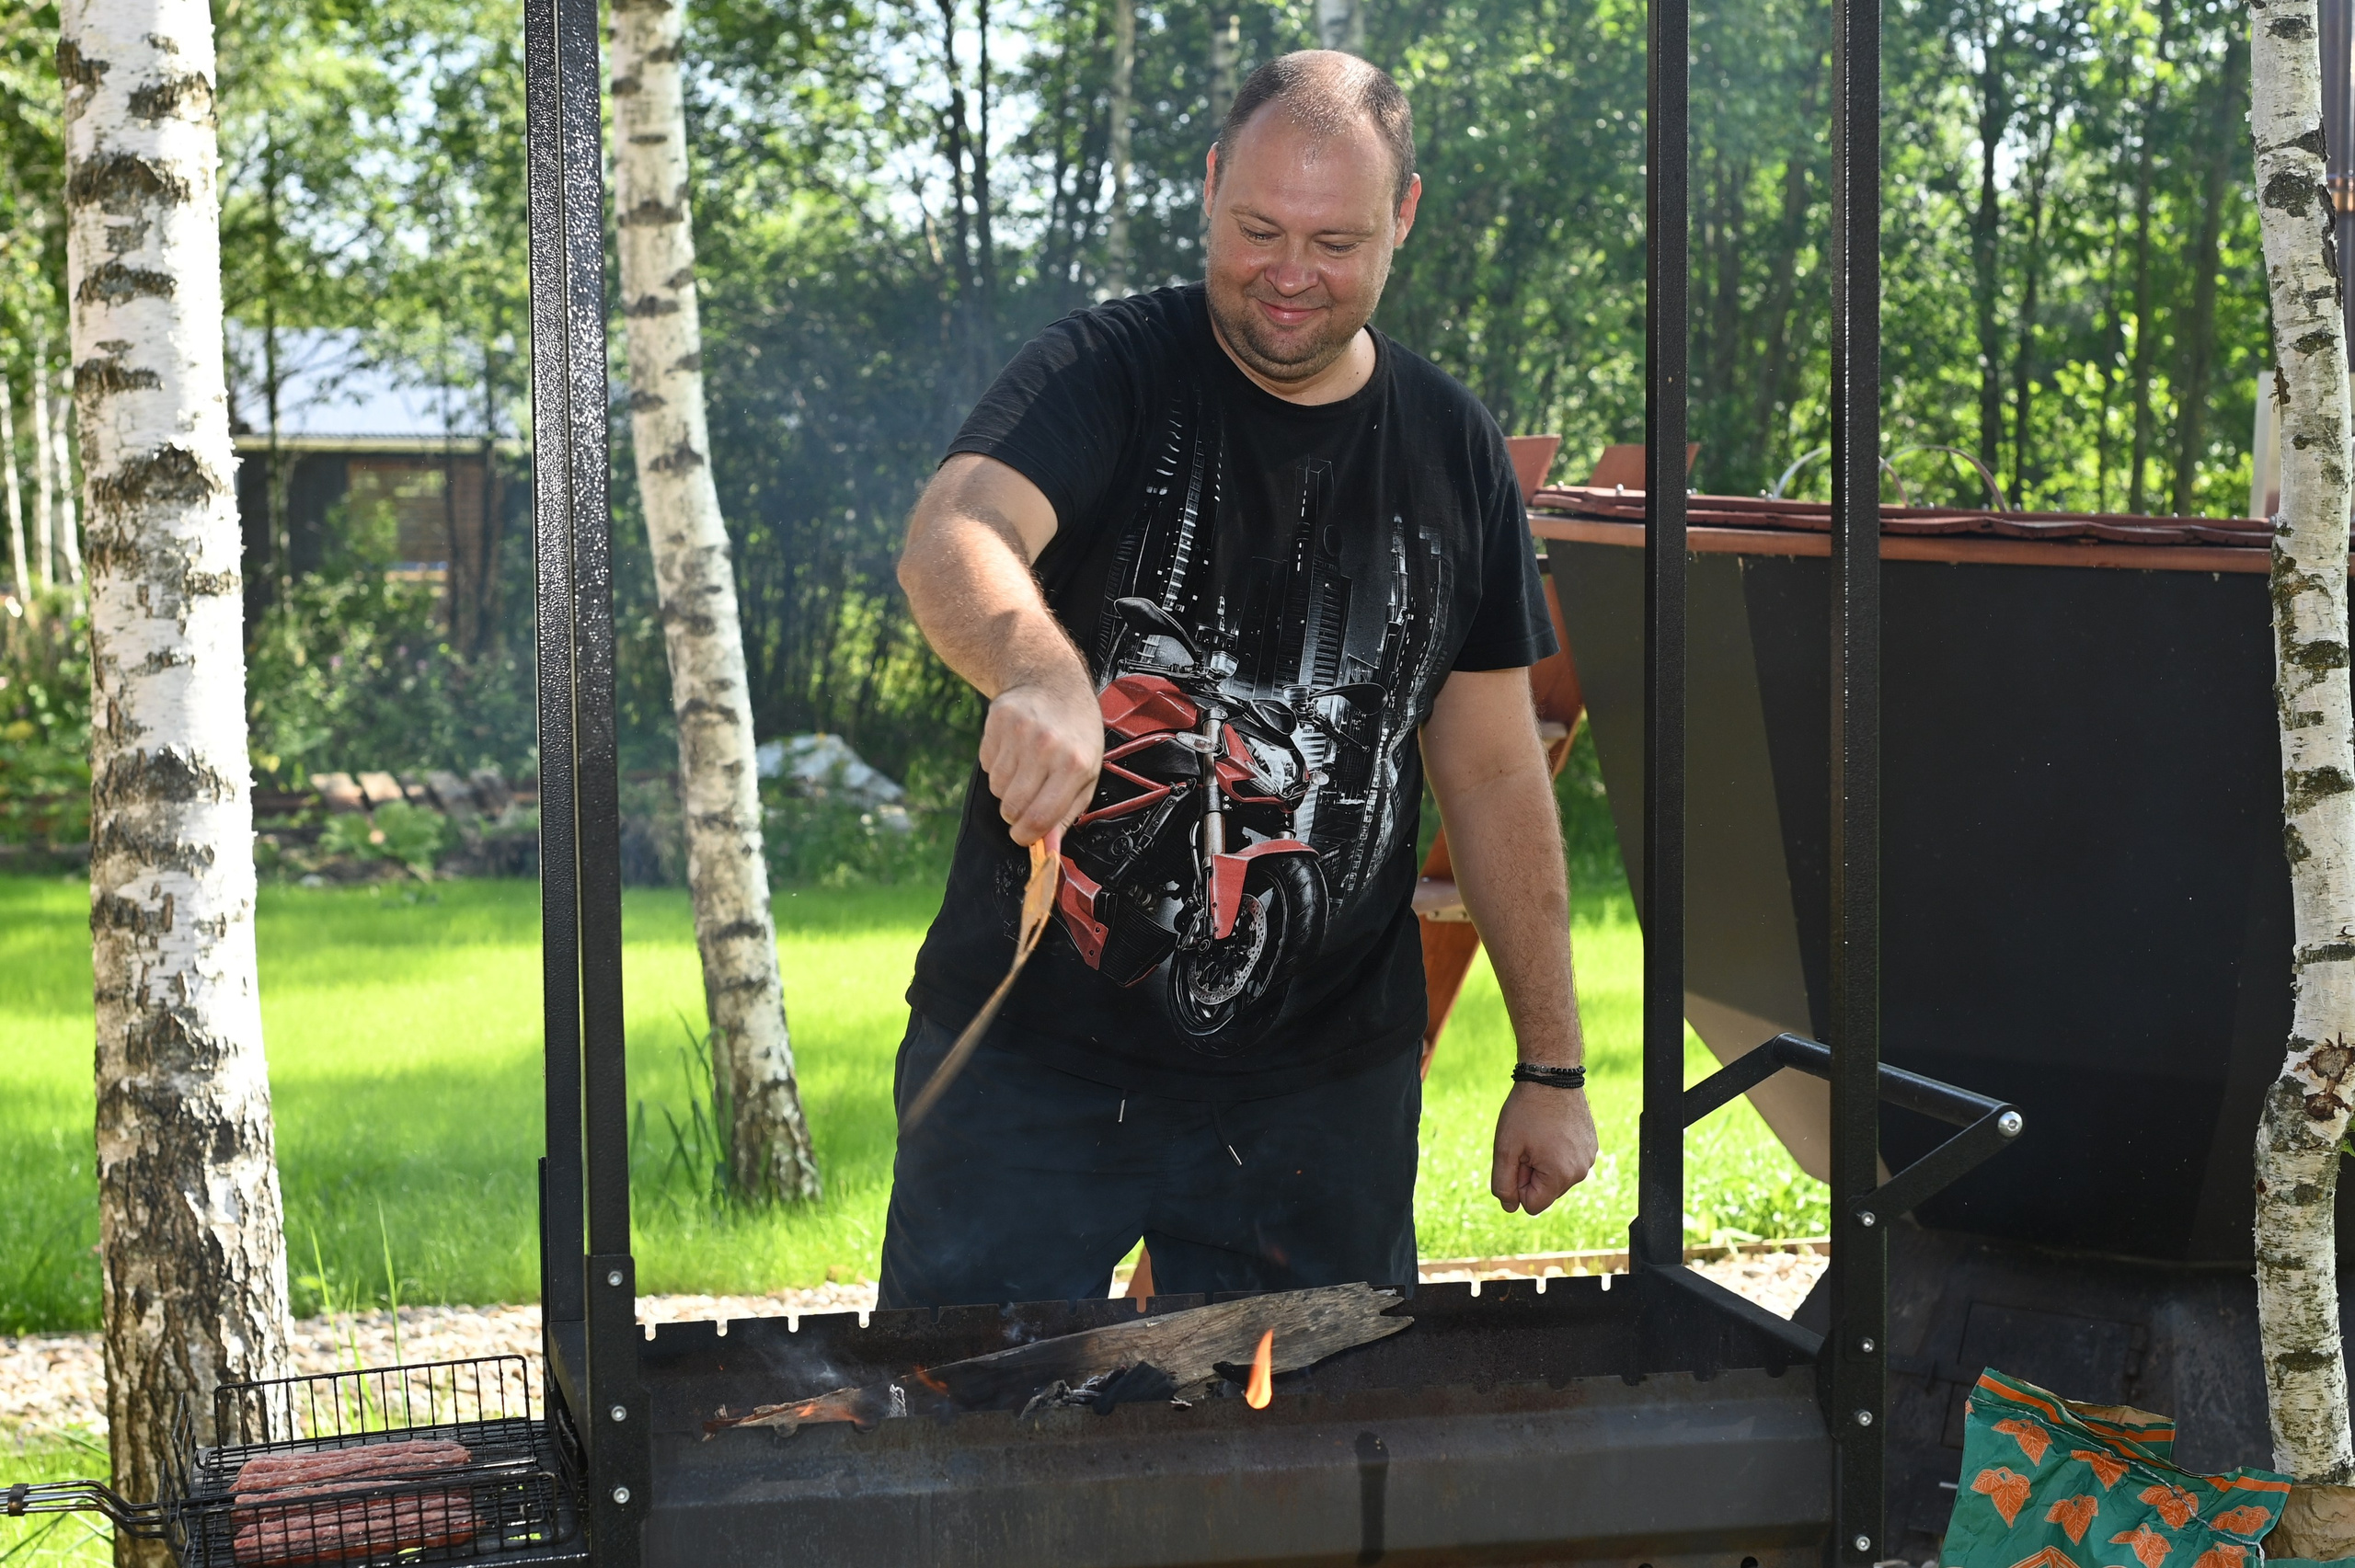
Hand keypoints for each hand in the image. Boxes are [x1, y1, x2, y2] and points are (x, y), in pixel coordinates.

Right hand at [979, 679, 1101, 845]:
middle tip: (1025, 801)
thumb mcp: (1086, 773)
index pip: (1039, 818)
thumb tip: (1047, 848)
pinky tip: (1014, 750)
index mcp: (1075, 765)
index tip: (1022, 836)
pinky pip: (986, 765)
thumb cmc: (1075, 732)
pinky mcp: (997, 722)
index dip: (1026, 836)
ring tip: (1024, 767)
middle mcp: (1047, 748)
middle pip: (1012, 807)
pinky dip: (996, 766)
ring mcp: (1020, 733)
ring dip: (1006, 787)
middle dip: (1015, 814)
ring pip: (996, 788)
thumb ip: (1067, 813)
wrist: (1053, 683)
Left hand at [1490, 1082, 1597, 1214]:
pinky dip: (1557, 1151)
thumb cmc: (1525, 1111)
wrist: (1551, 1076)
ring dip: (1543, 1162)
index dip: (1517, 1184)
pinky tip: (1552, 1129)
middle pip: (1546, 1191)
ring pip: (1556, 1177)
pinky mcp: (1591, 1146)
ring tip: (1540, 1134)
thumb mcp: (1504, 1149)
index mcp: (1560, 1176)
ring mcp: (1589, 1158)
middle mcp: (1580, 1171)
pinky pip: (1568, 1161)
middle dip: (1531, 1172)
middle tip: (1527, 1142)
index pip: (1532, 1205)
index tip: (1518, 1157)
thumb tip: (1511, 1207)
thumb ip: (1503, 1184)